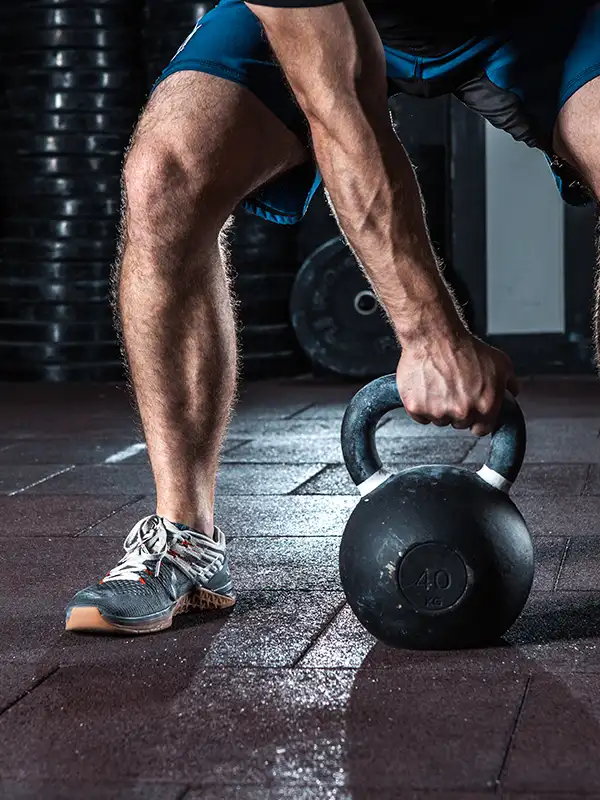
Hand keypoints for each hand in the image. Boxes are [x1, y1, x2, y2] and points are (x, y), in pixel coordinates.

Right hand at [396, 331, 518, 435]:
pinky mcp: (416, 407)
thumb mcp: (500, 363)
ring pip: (438, 420)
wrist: (434, 335)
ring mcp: (437, 412)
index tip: (472, 410)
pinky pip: (419, 416)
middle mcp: (462, 412)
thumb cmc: (464, 347)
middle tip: (454, 389)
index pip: (481, 429)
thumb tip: (512, 392)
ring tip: (439, 384)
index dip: (477, 419)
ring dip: (439, 408)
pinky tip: (426, 388)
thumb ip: (510, 383)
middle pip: (459, 424)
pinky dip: (420, 405)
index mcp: (485, 407)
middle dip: (458, 410)